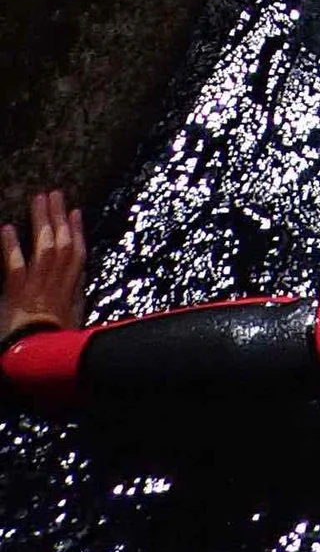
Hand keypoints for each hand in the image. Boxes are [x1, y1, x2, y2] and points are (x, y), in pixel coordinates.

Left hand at [1, 191, 86, 341]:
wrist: (38, 358)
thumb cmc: (56, 345)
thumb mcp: (73, 321)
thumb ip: (75, 298)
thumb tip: (79, 276)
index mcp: (72, 290)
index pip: (78, 254)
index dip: (77, 231)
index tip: (76, 211)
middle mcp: (58, 283)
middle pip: (62, 243)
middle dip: (59, 217)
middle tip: (56, 193)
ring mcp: (38, 286)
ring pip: (44, 247)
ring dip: (41, 221)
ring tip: (38, 199)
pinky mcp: (18, 292)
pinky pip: (15, 264)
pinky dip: (12, 245)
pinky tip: (7, 228)